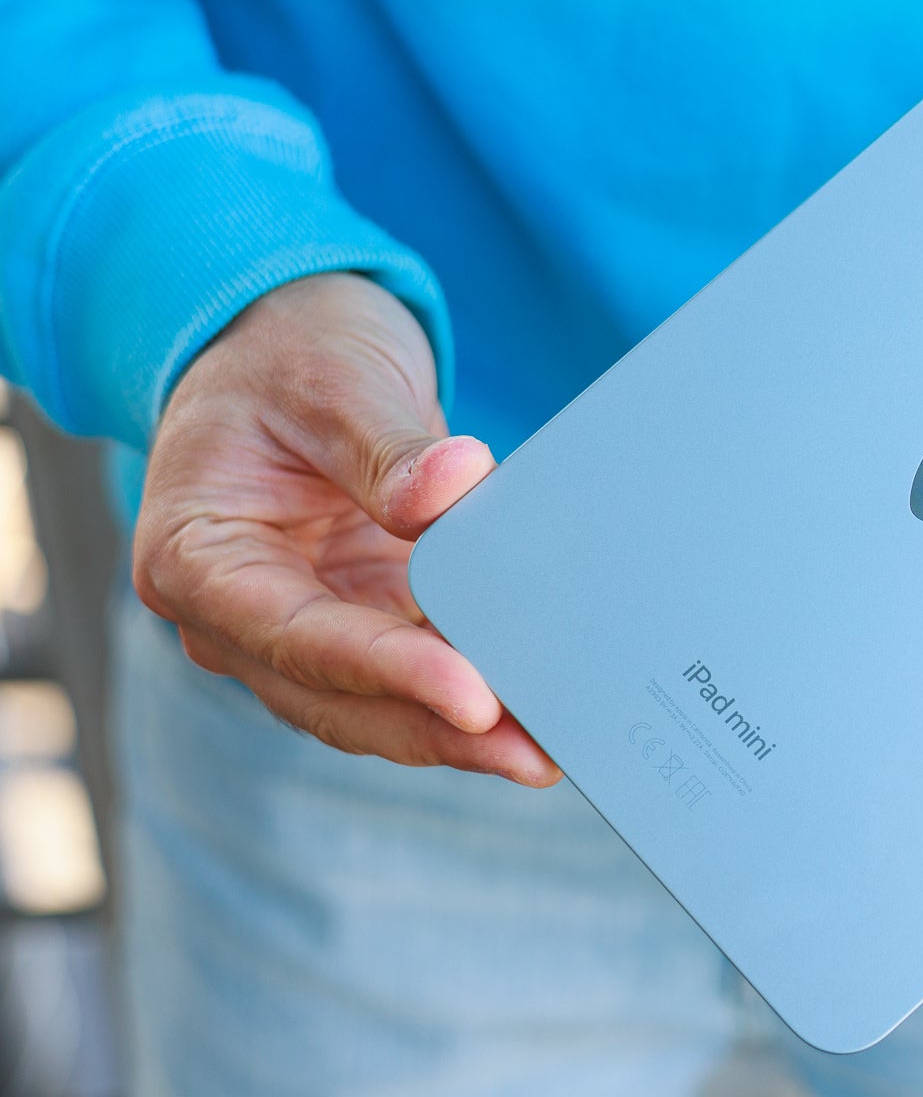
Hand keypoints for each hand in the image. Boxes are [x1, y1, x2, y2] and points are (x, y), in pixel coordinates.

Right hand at [133, 273, 561, 785]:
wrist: (284, 340)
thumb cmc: (289, 354)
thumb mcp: (333, 379)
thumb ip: (388, 448)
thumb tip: (454, 490)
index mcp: (195, 556)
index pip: (297, 636)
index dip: (389, 672)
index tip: (473, 696)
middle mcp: (237, 615)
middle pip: (339, 699)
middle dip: (439, 732)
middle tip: (535, 756)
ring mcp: (299, 626)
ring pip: (378, 706)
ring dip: (462, 733)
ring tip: (552, 747)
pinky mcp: (358, 621)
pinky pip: (412, 675)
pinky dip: (470, 694)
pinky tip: (537, 708)